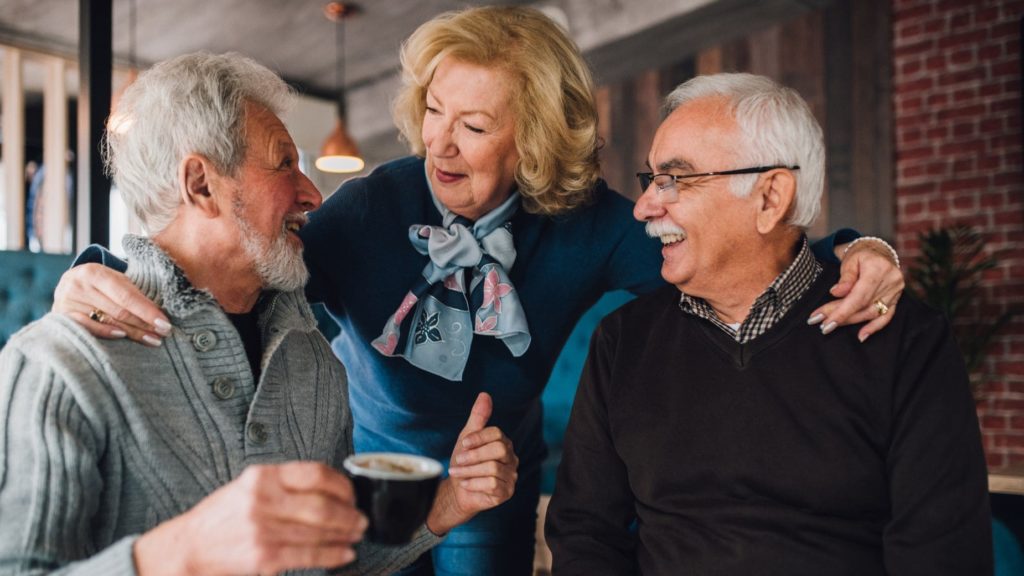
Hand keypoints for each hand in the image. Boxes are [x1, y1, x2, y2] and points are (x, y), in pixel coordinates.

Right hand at [53, 263, 170, 345]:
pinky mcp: (60, 317)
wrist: (68, 285)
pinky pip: (87, 328)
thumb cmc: (100, 284)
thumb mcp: (115, 280)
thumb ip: (133, 293)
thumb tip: (160, 315)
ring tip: (152, 340)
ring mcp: (66, 302)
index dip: (147, 311)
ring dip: (133, 333)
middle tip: (164, 334)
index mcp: (94, 272)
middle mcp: (78, 285)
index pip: (127, 296)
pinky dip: (106, 333)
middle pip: (119, 311)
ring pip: (107, 321)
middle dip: (144, 324)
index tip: (165, 324)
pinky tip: (123, 337)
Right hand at [133, 462, 366, 575]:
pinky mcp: (264, 557)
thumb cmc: (223, 516)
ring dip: (345, 534)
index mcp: (262, 476)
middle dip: (349, 514)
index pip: (315, 473)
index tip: (352, 494)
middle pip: (322, 505)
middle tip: (361, 519)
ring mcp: (263, 529)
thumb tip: (332, 488)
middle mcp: (263, 499)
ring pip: (319, 531)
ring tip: (356, 535)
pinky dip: (332, 555)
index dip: (341, 485)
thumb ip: (285, 484)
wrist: (188, 548)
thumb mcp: (250, 486)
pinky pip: (309, 555)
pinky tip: (344, 553)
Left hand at [426, 392, 517, 534]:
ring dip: (469, 471)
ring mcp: (511, 476)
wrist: (458, 491)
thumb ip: (478, 417)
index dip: (478, 437)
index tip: (463, 444)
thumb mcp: (467, 438)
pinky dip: (474, 484)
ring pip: (493, 468)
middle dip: (474, 455)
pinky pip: (492, 484)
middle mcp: (511, 458)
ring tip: (458, 473)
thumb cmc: (464, 463)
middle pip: (498, 449)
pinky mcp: (506, 492)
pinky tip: (465, 484)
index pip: (497, 433)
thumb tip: (485, 395)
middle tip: (459, 460)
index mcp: (503, 443)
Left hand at [808, 239, 904, 341]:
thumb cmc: (861, 256)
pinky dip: (874, 327)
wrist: (878, 252)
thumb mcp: (850, 261)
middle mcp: (891, 280)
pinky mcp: (896, 298)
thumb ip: (845, 278)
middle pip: (863, 305)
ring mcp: (896, 291)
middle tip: (821, 324)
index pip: (858, 296)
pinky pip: (886, 316)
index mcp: (878, 268)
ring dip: (851, 321)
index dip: (841, 311)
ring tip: (832, 326)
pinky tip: (861, 336)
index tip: (825, 322)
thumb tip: (836, 293)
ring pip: (872, 313)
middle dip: (841, 316)